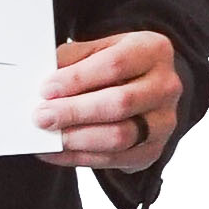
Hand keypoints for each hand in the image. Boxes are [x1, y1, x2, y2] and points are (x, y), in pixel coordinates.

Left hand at [33, 32, 179, 171]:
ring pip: (120, 136)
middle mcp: (166, 86)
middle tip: (42, 116)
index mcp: (153, 50)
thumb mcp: (100, 48)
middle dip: (75, 111)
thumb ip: (73, 58)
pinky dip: (79, 158)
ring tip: (48, 136)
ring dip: (77, 139)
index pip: (115, 64)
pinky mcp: (153, 150)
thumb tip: (43, 77)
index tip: (47, 88)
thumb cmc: (118, 63)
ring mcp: (164, 122)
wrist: (146, 85)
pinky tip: (55, 151)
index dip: (78, 78)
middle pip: (119, 103)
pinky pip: (114, 160)